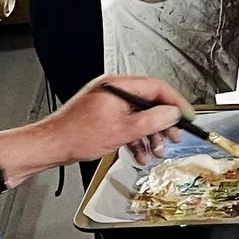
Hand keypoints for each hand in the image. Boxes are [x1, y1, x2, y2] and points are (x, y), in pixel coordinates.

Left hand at [42, 74, 184, 165]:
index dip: (175, 103)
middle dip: (163, 123)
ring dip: (150, 135)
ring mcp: (109, 104)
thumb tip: (172, 114)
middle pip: (150, 102)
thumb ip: (152, 121)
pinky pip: (128, 124)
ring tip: (156, 150)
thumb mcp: (123, 130)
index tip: (186, 116)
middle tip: (173, 136)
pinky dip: (136, 138)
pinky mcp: (105, 117)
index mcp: (118, 86)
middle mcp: (114, 91)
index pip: (156, 87)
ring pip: (140, 116)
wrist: (51, 145)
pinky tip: (139, 153)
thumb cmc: (75, 135)